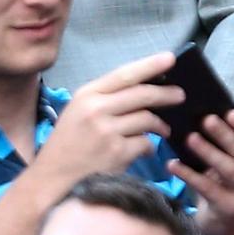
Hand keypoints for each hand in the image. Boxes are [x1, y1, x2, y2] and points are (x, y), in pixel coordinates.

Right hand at [32, 51, 184, 190]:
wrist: (53, 176)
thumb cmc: (68, 142)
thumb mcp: (78, 111)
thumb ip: (105, 99)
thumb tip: (143, 90)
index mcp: (86, 94)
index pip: (124, 74)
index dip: (150, 65)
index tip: (169, 58)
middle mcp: (96, 109)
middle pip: (142, 95)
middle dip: (166, 94)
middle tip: (180, 95)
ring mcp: (107, 131)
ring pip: (148, 120)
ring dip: (160, 125)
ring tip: (163, 130)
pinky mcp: (117, 153)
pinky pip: (146, 144)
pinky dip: (149, 147)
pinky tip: (143, 150)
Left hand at [169, 110, 233, 234]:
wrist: (222, 223)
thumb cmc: (221, 182)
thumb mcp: (227, 160)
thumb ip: (220, 141)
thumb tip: (195, 113)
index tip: (229, 111)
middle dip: (224, 134)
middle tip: (206, 119)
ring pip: (228, 168)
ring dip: (208, 152)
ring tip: (190, 139)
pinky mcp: (230, 207)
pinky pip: (208, 188)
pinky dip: (188, 175)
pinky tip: (172, 164)